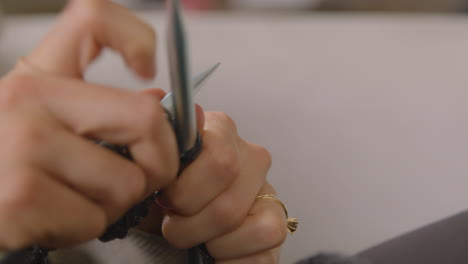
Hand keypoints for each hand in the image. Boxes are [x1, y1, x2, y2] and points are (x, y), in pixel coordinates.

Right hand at [0, 0, 177, 249]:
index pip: (94, 16)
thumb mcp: (48, 124)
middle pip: (146, 119)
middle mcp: (27, 98)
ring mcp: (22, 144)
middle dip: (159, 162)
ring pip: (128, 182)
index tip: (146, 69)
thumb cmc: (11, 168)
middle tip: (138, 177)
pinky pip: (96, 220)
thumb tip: (160, 102)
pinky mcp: (20, 195)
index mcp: (39, 77)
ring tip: (74, 199)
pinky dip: (85, 228)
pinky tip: (53, 220)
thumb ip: (106, 110)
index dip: (136, 37)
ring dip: (114, 204)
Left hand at [157, 112, 286, 262]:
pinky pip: (259, 245)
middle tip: (174, 221)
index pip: (219, 160)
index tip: (166, 197)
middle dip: (188, 223)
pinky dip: (227, 256)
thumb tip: (154, 97)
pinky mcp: (276, 223)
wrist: (178, 222)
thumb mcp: (152, 165)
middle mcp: (251, 156)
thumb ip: (153, 130)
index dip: (184, 190)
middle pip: (226, 202)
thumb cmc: (166, 193)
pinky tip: (215, 248)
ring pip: (241, 226)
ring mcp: (268, 190)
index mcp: (221, 133)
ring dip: (204, 239)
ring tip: (193, 234)